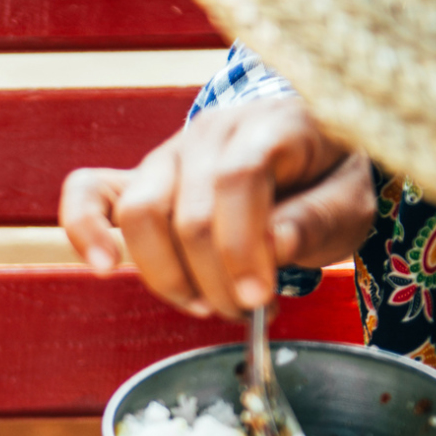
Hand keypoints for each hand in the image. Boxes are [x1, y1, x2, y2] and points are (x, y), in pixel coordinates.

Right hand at [58, 97, 376, 318]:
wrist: (307, 159)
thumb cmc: (327, 182)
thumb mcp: (350, 202)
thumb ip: (318, 219)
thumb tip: (274, 244)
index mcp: (271, 124)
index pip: (237, 178)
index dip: (241, 245)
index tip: (257, 298)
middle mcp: (211, 132)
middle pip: (187, 211)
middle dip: (213, 278)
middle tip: (245, 312)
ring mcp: (167, 153)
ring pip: (139, 212)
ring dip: (167, 275)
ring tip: (203, 304)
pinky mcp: (137, 178)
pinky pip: (87, 193)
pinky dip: (85, 229)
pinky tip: (105, 266)